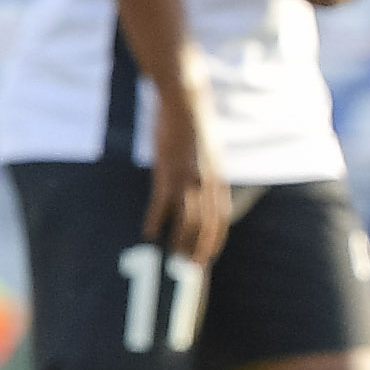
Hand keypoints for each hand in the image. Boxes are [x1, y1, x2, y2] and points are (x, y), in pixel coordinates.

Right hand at [146, 111, 231, 268]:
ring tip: (169, 259)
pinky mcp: (168, 171)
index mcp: (217, 178)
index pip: (220, 217)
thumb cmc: (193, 125)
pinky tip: (148, 234)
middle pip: (206, 225)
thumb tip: (203, 188)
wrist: (186, 101)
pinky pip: (161, 204)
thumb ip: (207, 173)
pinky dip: (155, 221)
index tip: (209, 256)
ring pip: (187, 220)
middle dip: (198, 248)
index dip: (215, 238)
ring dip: (179, 242)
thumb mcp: (208, 152)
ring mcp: (188, 178)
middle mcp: (207, 182)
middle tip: (188, 268)